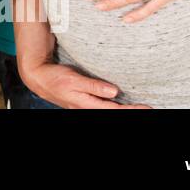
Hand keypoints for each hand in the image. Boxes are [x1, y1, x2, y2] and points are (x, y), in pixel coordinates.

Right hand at [18, 60, 149, 108]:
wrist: (39, 77)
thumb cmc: (55, 78)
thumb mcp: (73, 80)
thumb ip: (93, 86)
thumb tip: (114, 91)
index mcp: (87, 104)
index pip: (114, 110)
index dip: (131, 110)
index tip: (147, 108)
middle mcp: (88, 107)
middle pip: (114, 112)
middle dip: (132, 111)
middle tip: (150, 108)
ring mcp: (87, 104)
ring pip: (110, 109)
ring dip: (124, 108)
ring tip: (140, 107)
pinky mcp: (85, 100)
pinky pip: (104, 105)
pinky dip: (116, 105)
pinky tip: (121, 102)